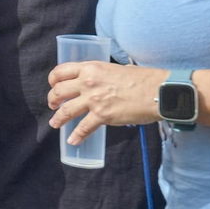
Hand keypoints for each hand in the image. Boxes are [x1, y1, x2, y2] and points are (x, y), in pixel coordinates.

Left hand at [47, 61, 165, 142]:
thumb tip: (100, 81)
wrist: (158, 92)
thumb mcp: (117, 69)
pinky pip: (83, 128)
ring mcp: (94, 100)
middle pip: (59, 91)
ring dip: (58, 118)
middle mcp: (88, 82)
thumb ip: (103, 75)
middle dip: (52, 99)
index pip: (62, 71)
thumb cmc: (143, 79)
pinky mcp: (102, 116)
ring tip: (54, 123)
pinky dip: (76, 136)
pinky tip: (73, 140)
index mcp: (91, 68)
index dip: (53, 79)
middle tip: (53, 105)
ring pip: (66, 110)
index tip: (53, 85)